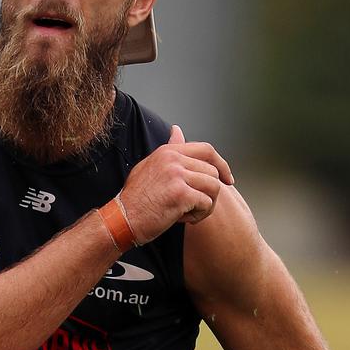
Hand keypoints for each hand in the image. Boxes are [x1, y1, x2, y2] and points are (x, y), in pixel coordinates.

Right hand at [119, 125, 233, 243]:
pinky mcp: (180, 194)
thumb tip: (177, 130)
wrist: (122, 219)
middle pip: (213, 172)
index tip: (227, 179)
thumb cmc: (136, 198)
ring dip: (206, 205)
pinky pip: (207, 203)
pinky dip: (199, 215)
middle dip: (210, 192)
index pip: (206, 150)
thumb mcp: (150, 166)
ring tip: (188, 212)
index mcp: (167, 152)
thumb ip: (169, 150)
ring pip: (214, 187)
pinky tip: (182, 219)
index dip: (221, 165)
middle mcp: (173, 159)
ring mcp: (176, 175)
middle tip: (194, 206)